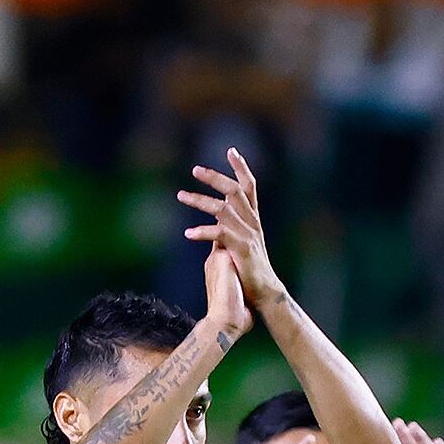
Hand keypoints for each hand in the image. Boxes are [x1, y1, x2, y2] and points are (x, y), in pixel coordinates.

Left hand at [177, 150, 272, 337]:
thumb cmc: (249, 271)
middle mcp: (252, 222)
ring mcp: (247, 235)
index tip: (231, 150)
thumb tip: (215, 220)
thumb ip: (227, 229)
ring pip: (222, 209)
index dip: (241, 168)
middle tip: (194, 170)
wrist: (264, 293)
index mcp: (253, 219)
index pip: (249, 187)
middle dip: (215, 177)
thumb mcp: (238, 244)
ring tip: (180, 195)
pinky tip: (187, 234)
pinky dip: (203, 232)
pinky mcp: (241, 249)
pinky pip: (220, 235)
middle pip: (234, 191)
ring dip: (199, 200)